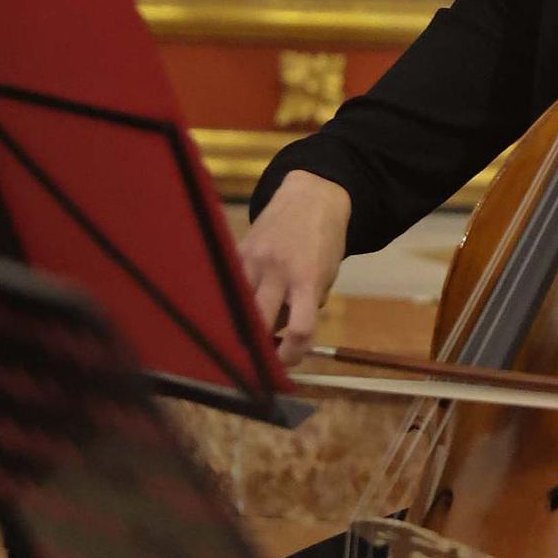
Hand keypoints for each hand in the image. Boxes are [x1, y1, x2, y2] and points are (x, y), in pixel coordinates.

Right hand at [239, 170, 350, 367]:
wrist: (311, 196)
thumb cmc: (323, 242)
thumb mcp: (327, 274)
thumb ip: (307, 303)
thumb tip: (281, 335)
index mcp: (307, 279)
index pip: (299, 329)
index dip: (291, 354)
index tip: (286, 361)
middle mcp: (278, 270)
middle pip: (260, 322)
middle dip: (260, 345)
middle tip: (262, 355)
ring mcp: (254, 259)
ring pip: (239, 306)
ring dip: (245, 322)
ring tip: (252, 326)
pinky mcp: (238, 251)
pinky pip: (231, 284)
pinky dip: (236, 298)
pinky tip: (242, 299)